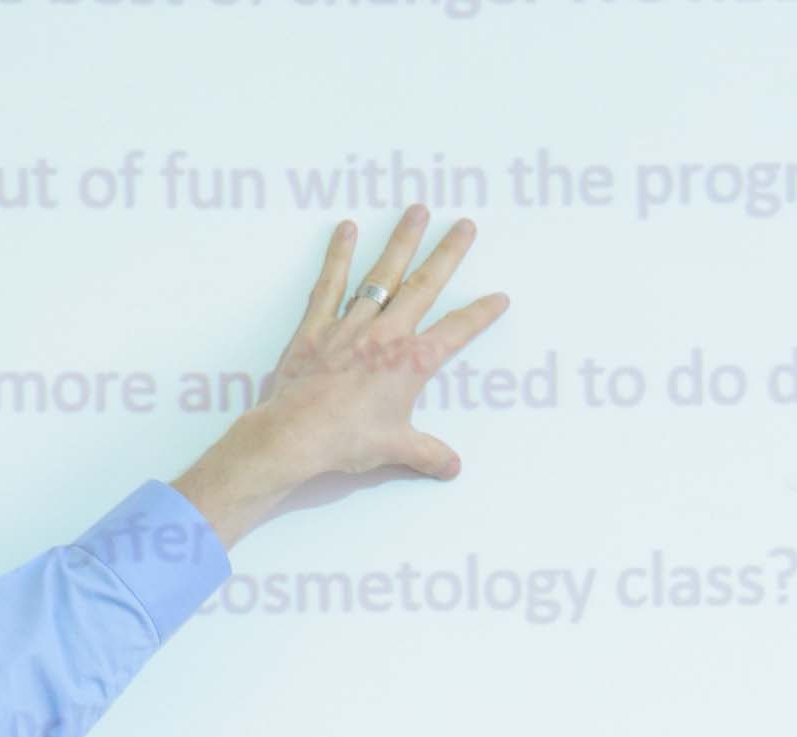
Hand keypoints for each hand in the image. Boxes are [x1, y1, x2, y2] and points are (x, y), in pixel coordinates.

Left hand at [171, 208, 510, 547]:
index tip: (499, 297)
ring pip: (382, 274)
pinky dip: (338, 255)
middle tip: (465, 225)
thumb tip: (450, 466)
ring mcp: (351, 324)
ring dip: (401, 242)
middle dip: (448, 254)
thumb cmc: (348, 440)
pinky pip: (330, 283)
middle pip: (425, 286)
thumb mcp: (396, 449)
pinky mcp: (317, 325)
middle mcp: (387, 334)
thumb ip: (427, 454)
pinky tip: (346, 229)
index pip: (456, 332)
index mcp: (412, 363)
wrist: (297, 434)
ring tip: (416, 211)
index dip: (480, 314)